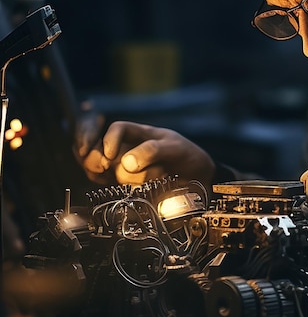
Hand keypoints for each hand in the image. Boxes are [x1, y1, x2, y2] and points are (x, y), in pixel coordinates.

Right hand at [79, 121, 215, 186]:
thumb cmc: (187, 156)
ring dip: (127, 178)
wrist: (198, 178)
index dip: (110, 140)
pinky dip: (115, 188)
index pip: (117, 129)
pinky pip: (106, 184)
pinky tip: (132, 188)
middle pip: (100, 151)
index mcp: (140, 133)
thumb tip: (126, 162)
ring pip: (104, 171)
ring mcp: (123, 166)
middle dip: (99, 160)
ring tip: (150, 179)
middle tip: (107, 167)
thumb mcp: (176, 148)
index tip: (110, 155)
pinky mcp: (124, 183)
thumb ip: (153, 151)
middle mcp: (127, 148)